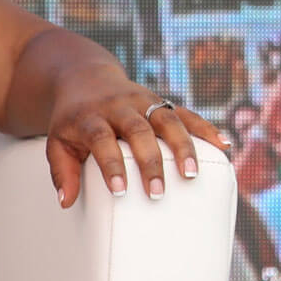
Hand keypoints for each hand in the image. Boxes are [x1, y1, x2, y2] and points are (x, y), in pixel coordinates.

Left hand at [40, 53, 228, 208]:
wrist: (85, 78)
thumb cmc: (72, 120)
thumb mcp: (57, 142)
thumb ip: (62, 172)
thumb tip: (66, 202)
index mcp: (92, 117)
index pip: (102, 140)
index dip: (111, 165)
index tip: (119, 191)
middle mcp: (120, 106)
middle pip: (139, 130)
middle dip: (150, 161)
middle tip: (157, 192)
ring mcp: (144, 101)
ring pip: (167, 120)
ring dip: (182, 146)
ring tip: (191, 173)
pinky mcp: (162, 100)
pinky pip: (187, 112)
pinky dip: (206, 127)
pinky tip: (224, 144)